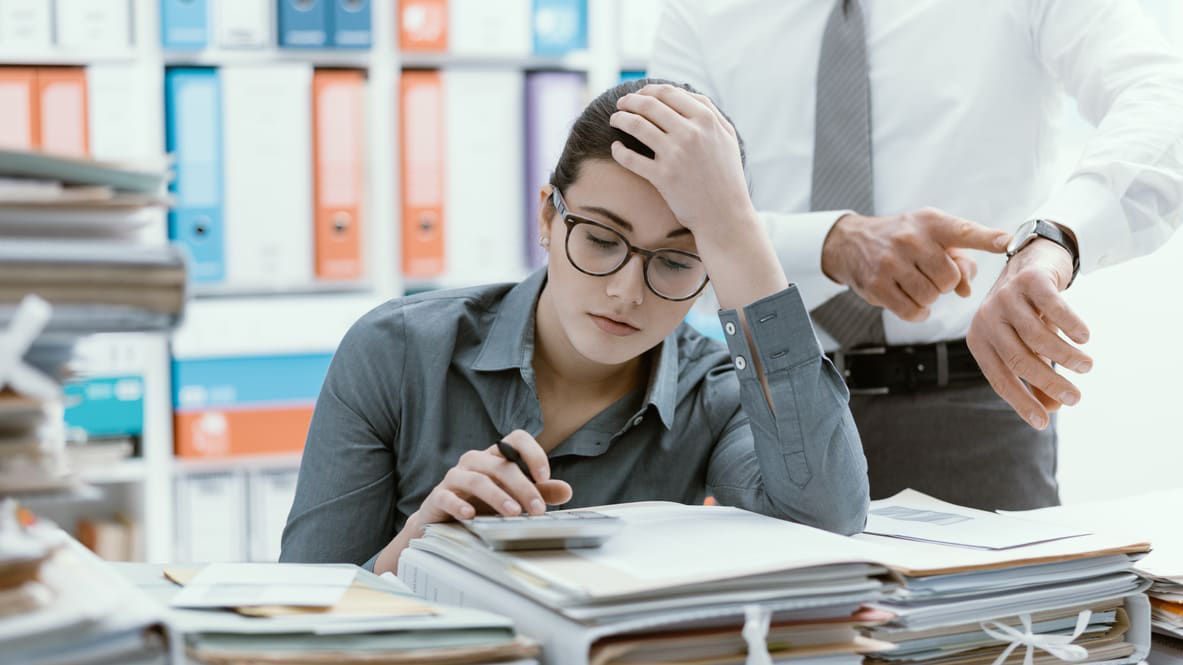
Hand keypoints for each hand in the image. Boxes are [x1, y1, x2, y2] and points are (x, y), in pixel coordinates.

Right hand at [373, 432, 571, 574]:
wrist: (442, 521)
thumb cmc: (480, 504)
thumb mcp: (512, 497)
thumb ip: (538, 492)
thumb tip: (567, 490)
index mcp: (495, 457)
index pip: (516, 439)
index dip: (532, 454)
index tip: (544, 477)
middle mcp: (475, 461)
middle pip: (501, 465)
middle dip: (522, 487)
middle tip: (537, 509)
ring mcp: (455, 477)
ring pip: (478, 480)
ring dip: (498, 497)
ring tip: (513, 513)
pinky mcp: (438, 496)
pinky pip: (448, 496)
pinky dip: (460, 505)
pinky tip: (471, 516)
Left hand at [609, 83, 755, 242]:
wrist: (725, 215)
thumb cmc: (726, 176)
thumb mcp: (727, 138)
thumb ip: (710, 113)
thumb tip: (685, 94)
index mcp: (706, 120)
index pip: (669, 93)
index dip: (649, 90)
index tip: (639, 94)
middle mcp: (690, 133)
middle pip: (649, 105)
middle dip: (630, 101)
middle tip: (621, 103)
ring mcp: (675, 155)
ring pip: (637, 125)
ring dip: (620, 118)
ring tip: (614, 119)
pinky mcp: (662, 177)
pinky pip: (630, 158)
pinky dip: (618, 150)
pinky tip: (615, 148)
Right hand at [822, 208, 1010, 320]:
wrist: (852, 242)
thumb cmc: (902, 239)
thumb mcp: (931, 236)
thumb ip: (959, 258)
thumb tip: (967, 290)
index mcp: (931, 223)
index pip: (964, 231)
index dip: (988, 239)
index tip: (1008, 242)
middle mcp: (910, 240)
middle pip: (949, 278)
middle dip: (945, 284)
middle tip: (931, 276)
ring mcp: (891, 263)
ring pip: (930, 297)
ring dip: (929, 297)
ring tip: (917, 285)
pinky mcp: (877, 286)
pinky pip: (912, 311)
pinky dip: (919, 312)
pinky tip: (913, 301)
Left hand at [966, 238, 1091, 429]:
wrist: (1032, 259)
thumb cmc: (1027, 312)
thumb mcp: (1025, 345)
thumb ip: (1034, 376)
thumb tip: (1052, 410)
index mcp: (979, 339)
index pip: (999, 378)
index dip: (1021, 401)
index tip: (1044, 422)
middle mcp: (987, 319)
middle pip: (1019, 360)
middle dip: (1049, 383)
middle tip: (1076, 398)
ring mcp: (1006, 298)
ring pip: (1037, 337)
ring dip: (1065, 356)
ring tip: (1086, 366)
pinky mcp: (1029, 281)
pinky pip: (1053, 308)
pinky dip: (1071, 326)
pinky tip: (1084, 338)